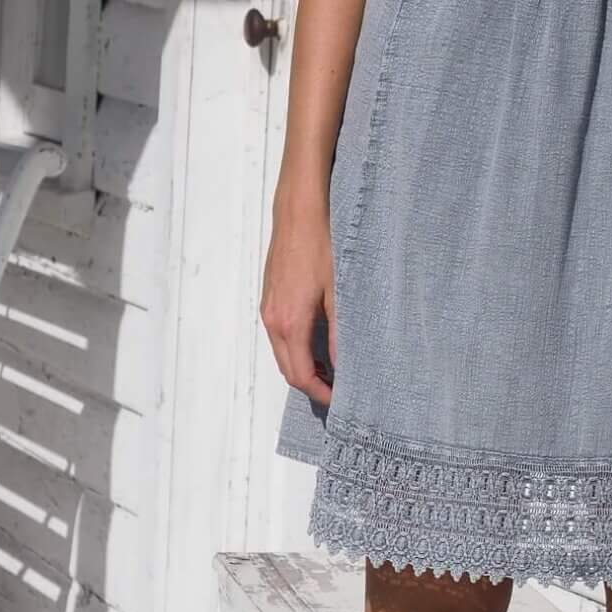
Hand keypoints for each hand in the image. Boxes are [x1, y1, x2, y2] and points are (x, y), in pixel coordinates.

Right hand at [261, 199, 337, 408]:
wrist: (298, 212)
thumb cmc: (320, 245)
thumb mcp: (337, 292)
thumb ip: (339, 333)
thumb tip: (343, 364)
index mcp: (289, 323)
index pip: (300, 375)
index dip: (319, 392)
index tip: (339, 399)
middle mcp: (272, 320)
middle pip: (287, 370)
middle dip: (310, 385)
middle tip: (337, 390)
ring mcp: (267, 309)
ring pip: (282, 353)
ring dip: (302, 367)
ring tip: (331, 370)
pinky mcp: (269, 298)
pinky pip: (279, 336)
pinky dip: (295, 349)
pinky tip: (316, 344)